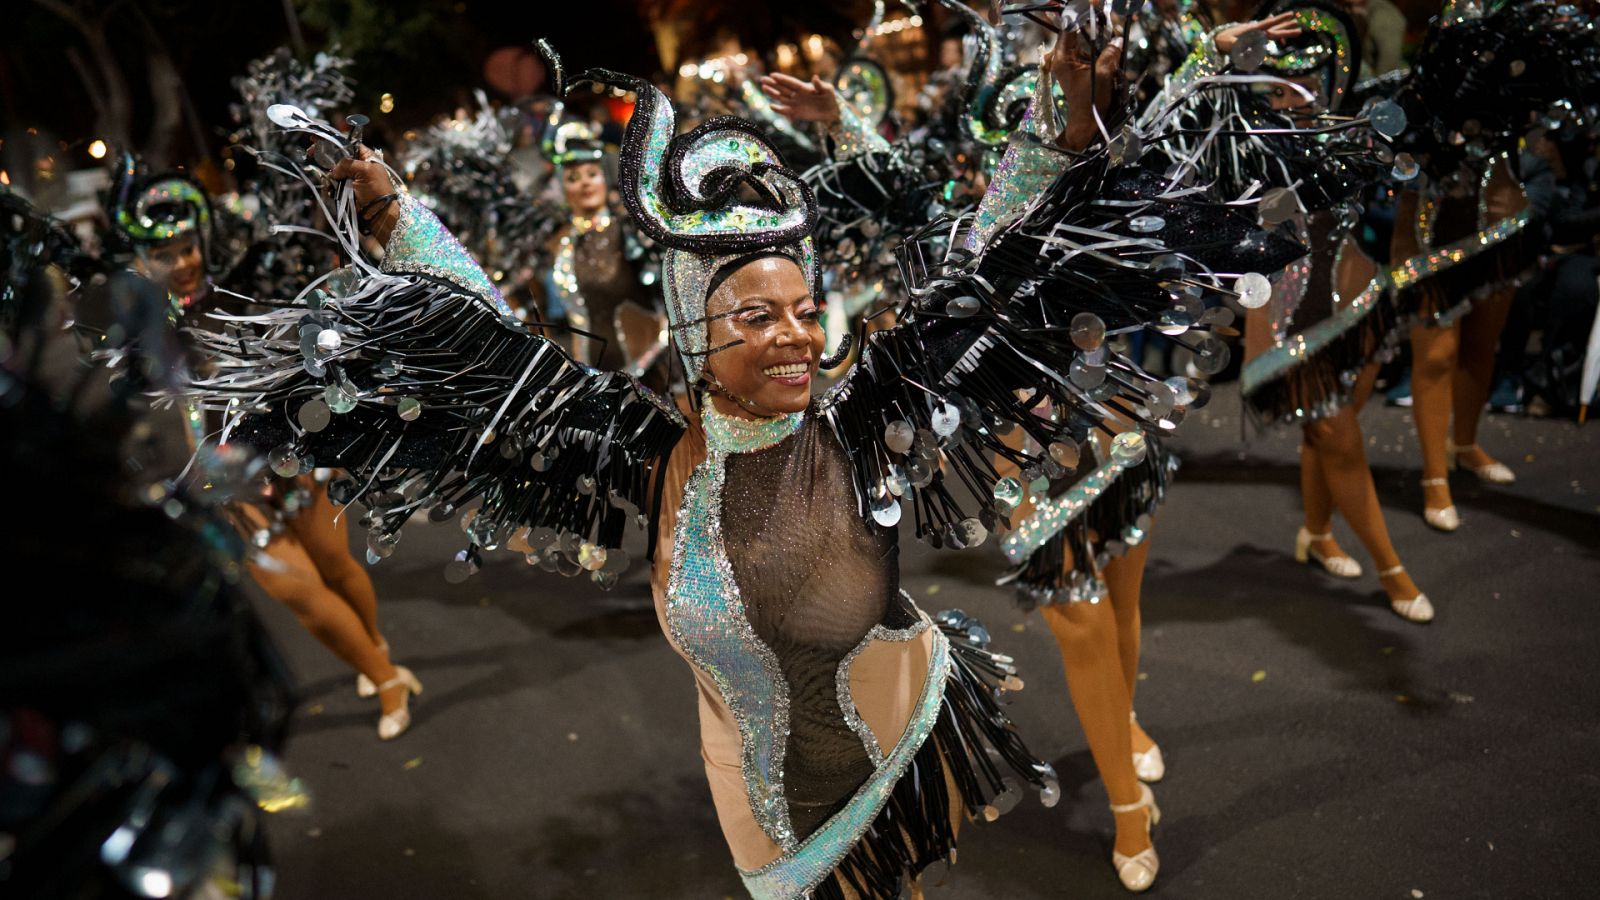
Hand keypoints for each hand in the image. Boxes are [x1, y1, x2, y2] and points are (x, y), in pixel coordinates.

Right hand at [325, 145, 401, 243]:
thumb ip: (347, 164)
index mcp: (365, 157)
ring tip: (330, 182)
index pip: (346, 144)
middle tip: (310, 153)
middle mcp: (357, 166)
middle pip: (335, 156)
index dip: (332, 141)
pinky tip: (332, 190)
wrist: (379, 213)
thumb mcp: (365, 171)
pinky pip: (331, 184)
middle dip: (323, 156)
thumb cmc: (377, 190)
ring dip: (327, 175)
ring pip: (331, 171)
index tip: (316, 139)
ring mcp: (350, 178)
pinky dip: (329, 187)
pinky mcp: (345, 190)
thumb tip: (334, 171)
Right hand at [759, 72, 840, 124]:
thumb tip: (815, 77)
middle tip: (762, 79)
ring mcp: (795, 103)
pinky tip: (771, 106)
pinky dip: (778, 109)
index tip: (772, 75)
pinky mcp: (796, 112)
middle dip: (773, 84)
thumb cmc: (830, 97)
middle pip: (782, 88)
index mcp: (804, 87)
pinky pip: (785, 111)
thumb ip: (820, 85)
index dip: (782, 79)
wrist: (831, 111)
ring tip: (763, 87)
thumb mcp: (828, 90)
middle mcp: (797, 94)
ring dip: (772, 93)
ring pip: (781, 97)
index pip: (791, 82)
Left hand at [1047, 6, 1125, 150]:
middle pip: (1076, 31)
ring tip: (1110, 27)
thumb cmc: (1092, 101)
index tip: (1094, 4)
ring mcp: (1069, 63)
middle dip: (1091, 23)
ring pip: (1083, 40)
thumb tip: (1117, 39)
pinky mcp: (1077, 68)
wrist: (1088, 123)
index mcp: (1062, 57)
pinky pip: (1087, 50)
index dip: (1081, 13)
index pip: (1069, 27)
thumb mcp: (1103, 73)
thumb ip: (1110, 53)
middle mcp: (1062, 58)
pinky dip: (1098, 45)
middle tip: (1104, 12)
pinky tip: (1110, 42)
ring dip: (1096, 34)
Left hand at [1215, 12, 1302, 54]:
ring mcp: (1258, 33)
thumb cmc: (1225, 41)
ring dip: (1284, 29)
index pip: (1269, 24)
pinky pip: (1269, 35)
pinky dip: (1275, 35)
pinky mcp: (1256, 37)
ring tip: (1297, 26)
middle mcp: (1257, 30)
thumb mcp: (1230, 44)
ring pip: (1274, 30)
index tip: (1290, 15)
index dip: (1279, 19)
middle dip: (1286, 27)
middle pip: (1274, 28)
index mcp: (1253, 30)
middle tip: (1298, 26)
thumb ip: (1238, 47)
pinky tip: (1282, 36)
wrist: (1221, 38)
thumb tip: (1247, 51)